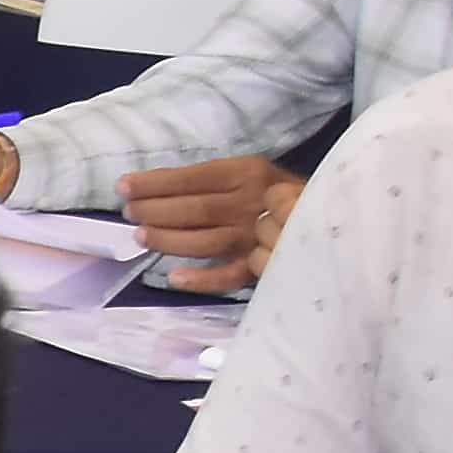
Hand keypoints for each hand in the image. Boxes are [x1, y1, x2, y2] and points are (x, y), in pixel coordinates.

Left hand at [119, 153, 298, 292]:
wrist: (330, 215)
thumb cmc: (274, 193)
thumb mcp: (247, 174)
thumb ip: (208, 181)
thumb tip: (149, 187)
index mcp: (247, 173)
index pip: (193, 178)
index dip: (155, 183)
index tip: (123, 187)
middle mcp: (253, 202)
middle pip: (196, 209)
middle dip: (156, 211)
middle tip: (129, 213)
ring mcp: (258, 236)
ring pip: (207, 241)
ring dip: (169, 239)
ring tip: (141, 236)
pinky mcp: (263, 264)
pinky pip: (230, 276)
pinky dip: (202, 279)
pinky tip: (174, 279)